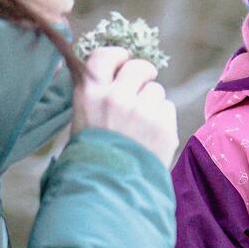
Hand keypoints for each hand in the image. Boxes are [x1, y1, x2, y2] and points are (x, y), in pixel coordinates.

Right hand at [72, 47, 178, 167]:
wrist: (110, 192)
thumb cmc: (90, 159)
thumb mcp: (81, 122)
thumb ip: (95, 96)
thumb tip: (112, 75)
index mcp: (90, 94)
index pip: (105, 55)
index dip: (117, 55)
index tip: (123, 59)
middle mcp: (117, 97)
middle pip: (138, 66)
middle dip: (142, 73)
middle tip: (142, 84)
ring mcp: (142, 110)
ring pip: (155, 89)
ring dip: (151, 101)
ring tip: (142, 124)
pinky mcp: (164, 125)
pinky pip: (167, 108)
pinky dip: (162, 119)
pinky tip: (151, 136)